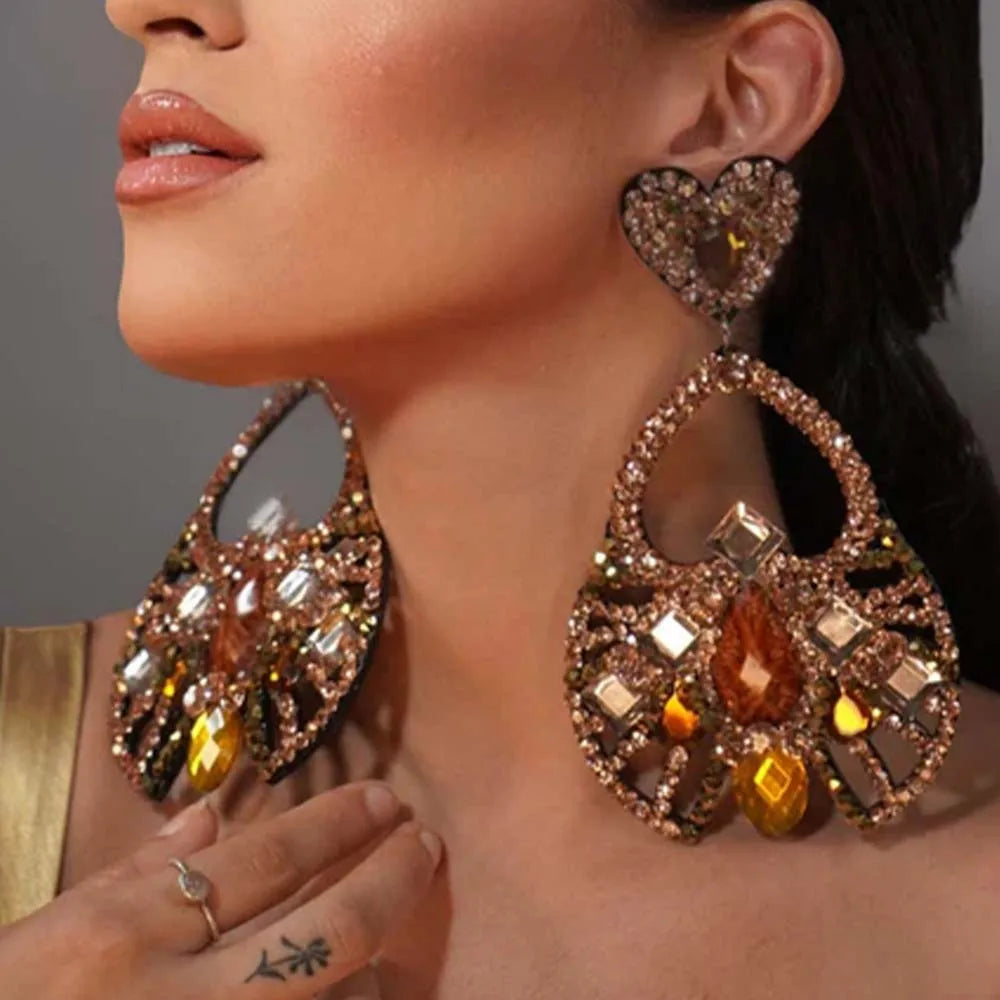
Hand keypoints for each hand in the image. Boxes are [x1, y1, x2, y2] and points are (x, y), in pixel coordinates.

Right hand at [0, 782, 442, 998]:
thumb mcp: (48, 935)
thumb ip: (133, 873)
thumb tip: (209, 815)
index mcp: (127, 936)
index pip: (266, 859)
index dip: (337, 823)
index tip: (383, 799)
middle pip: (329, 932)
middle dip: (391, 879)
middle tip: (423, 843)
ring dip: (368, 973)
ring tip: (377, 950)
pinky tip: (347, 994)